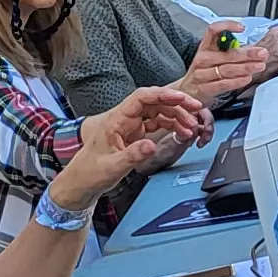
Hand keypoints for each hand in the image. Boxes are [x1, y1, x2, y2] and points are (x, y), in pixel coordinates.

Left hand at [67, 86, 212, 191]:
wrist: (82, 182)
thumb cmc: (90, 172)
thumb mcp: (112, 167)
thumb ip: (132, 155)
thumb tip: (151, 146)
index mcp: (116, 120)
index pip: (141, 98)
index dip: (162, 95)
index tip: (181, 97)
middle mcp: (125, 119)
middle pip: (154, 102)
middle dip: (177, 103)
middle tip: (195, 109)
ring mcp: (131, 126)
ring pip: (158, 112)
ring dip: (177, 116)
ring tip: (191, 126)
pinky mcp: (136, 134)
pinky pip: (157, 124)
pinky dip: (172, 126)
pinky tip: (182, 132)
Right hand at [174, 37, 268, 103]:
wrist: (186, 92)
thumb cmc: (204, 72)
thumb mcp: (213, 58)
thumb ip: (232, 52)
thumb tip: (254, 49)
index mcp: (205, 46)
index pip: (213, 30)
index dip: (227, 26)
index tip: (241, 28)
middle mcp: (203, 58)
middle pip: (226, 54)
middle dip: (247, 53)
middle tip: (262, 53)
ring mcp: (202, 74)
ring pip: (226, 69)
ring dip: (245, 67)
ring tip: (259, 65)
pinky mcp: (205, 88)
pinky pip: (223, 84)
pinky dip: (237, 81)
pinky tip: (247, 78)